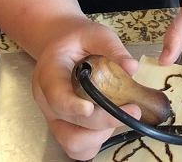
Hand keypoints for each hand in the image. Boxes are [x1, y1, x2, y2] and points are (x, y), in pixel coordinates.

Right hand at [31, 15, 141, 160]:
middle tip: (133, 109)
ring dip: (100, 134)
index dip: (72, 106)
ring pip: (72, 142)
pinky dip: (96, 142)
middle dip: (103, 120)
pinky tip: (111, 124)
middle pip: (69, 123)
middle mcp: (48, 101)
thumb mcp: (96, 34)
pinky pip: (77, 148)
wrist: (64, 45)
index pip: (56, 96)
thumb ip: (112, 49)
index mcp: (50, 73)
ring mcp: (55, 117)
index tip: (90, 108)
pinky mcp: (65, 127)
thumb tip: (131, 67)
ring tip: (121, 114)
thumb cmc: (79, 40)